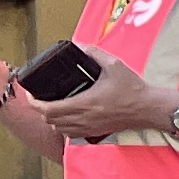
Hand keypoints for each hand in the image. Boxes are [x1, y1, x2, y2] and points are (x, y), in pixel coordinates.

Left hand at [43, 57, 174, 143]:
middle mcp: (84, 118)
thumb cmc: (132, 89)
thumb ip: (93, 53)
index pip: (49, 109)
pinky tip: (67, 116)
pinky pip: (70, 133)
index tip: (30, 94)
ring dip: (51, 119)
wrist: (148, 108)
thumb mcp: (114, 64)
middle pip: (50, 120)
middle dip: (40, 110)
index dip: (34, 103)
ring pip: (58, 129)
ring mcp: (89, 127)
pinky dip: (63, 126)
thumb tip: (77, 45)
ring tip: (51, 107)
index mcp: (85, 103)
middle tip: (39, 98)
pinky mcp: (95, 132)